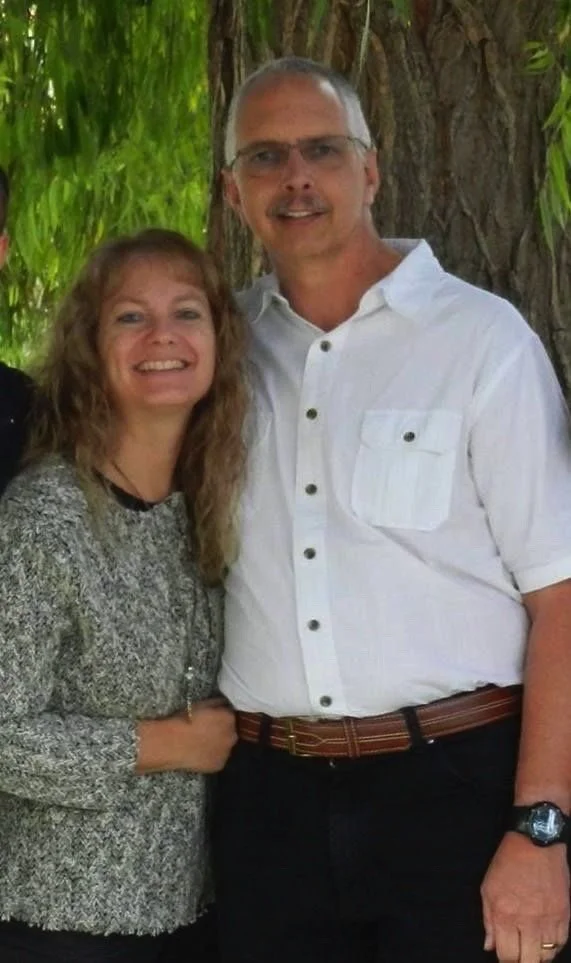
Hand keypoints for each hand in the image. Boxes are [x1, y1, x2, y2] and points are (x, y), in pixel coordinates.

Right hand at [173, 698, 237, 772]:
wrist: (173, 743)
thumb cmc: (185, 720)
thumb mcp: (202, 704)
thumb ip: (217, 703)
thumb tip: (223, 704)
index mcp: (229, 717)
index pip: (230, 716)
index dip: (220, 717)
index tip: (211, 720)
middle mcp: (233, 735)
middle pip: (231, 732)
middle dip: (222, 731)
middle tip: (207, 732)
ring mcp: (227, 752)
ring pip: (225, 746)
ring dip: (219, 745)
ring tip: (203, 744)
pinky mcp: (220, 765)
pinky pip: (219, 759)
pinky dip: (212, 756)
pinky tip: (201, 755)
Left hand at [481, 832, 568, 962]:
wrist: (536, 842)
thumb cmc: (508, 862)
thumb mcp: (488, 888)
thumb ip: (488, 920)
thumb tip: (489, 946)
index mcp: (505, 915)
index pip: (506, 955)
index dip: (505, 961)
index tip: (505, 958)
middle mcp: (528, 921)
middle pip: (527, 961)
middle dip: (521, 962)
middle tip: (518, 956)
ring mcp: (548, 919)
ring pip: (546, 955)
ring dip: (537, 956)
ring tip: (531, 950)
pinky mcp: (564, 914)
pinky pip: (561, 942)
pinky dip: (553, 947)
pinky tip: (545, 942)